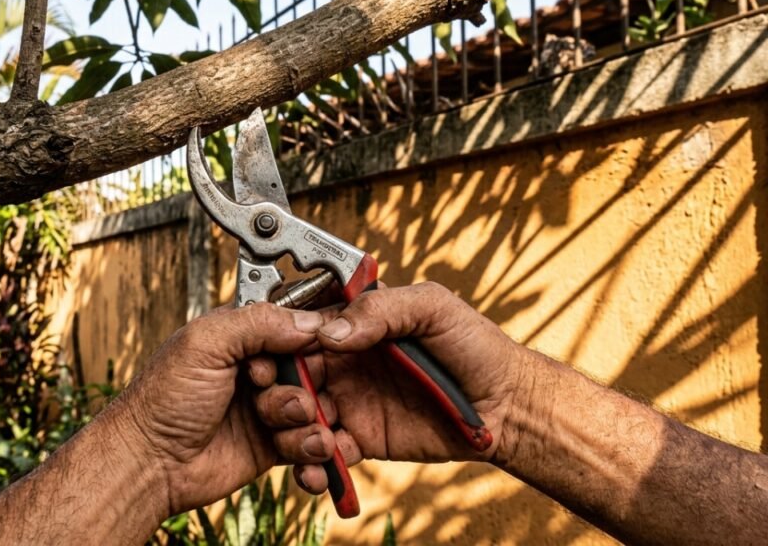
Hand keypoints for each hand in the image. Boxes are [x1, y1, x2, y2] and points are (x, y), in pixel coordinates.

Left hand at [115, 302, 326, 514]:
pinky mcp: (275, 444)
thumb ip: (257, 323)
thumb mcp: (205, 344)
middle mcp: (260, 368)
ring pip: (316, 406)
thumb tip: (308, 323)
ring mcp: (269, 407)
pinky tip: (300, 453)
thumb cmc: (164, 399)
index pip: (296, 324)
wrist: (151, 462)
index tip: (308, 349)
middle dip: (306, 381)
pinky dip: (313, 449)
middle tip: (271, 391)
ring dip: (305, 417)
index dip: (310, 337)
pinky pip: (312, 443)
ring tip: (275, 424)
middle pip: (314, 366)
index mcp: (243, 335)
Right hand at [249, 282, 532, 493]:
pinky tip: (318, 470)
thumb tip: (331, 332)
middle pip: (292, 375)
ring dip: (291, 430)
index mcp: (355, 326)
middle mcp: (345, 363)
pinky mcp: (361, 439)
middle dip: (279, 392)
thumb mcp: (433, 307)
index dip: (282, 344)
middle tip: (287, 405)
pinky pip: (326, 453)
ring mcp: (350, 402)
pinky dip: (314, 464)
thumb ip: (382, 310)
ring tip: (308, 440)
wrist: (506, 406)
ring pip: (300, 417)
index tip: (272, 358)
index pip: (303, 331)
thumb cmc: (475, 346)